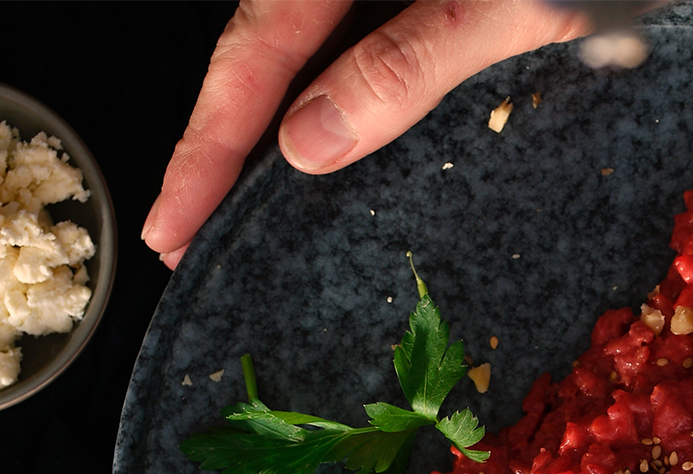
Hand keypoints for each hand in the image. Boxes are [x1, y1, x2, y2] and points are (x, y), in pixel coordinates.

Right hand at [142, 0, 590, 268]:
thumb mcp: (521, 2)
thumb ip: (414, 60)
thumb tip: (309, 143)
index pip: (259, 45)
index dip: (208, 142)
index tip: (172, 226)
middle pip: (269, 40)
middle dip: (223, 138)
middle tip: (182, 232)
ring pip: (313, 35)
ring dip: (272, 117)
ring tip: (233, 198)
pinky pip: (369, 29)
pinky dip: (339, 88)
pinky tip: (329, 139)